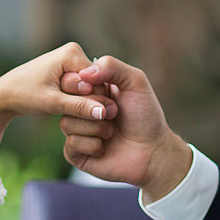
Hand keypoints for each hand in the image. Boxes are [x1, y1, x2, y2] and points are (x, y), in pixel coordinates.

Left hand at [0, 42, 117, 189]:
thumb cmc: (24, 95)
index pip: (98, 80)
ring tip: (62, 108)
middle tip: (65, 110)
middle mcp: (74, 51)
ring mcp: (71, 60)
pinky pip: (82, 88)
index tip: (77, 112)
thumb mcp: (52, 103)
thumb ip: (78, 107)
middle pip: (95, 82)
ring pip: (89, 87)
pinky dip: (76, 100)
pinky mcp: (67, 69)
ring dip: (80, 102)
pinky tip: (63, 107)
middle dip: (85, 100)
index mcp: (72, 52)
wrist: (4, 94)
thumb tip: (103, 113)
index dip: (92, 100)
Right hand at [57, 56, 191, 200]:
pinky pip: (71, 144)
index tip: (105, 91)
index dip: (86, 86)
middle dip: (95, 107)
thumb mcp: (135, 82)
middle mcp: (79, 109)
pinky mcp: (75, 153)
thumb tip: (83, 72)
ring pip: (67, 123)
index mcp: (90, 89)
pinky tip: (105, 147)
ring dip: (96, 128)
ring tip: (112, 131)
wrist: (153, 151)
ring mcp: (76, 131)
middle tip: (115, 112)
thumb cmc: (145, 115)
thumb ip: (111, 66)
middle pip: (65, 101)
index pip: (69, 79)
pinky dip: (93, 145)